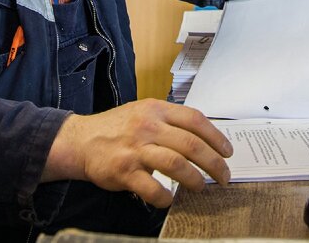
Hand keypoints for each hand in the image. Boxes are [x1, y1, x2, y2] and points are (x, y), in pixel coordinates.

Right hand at [42, 99, 232, 207]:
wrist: (81, 140)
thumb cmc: (117, 128)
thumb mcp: (144, 112)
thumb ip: (170, 121)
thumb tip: (205, 138)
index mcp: (156, 109)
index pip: (195, 120)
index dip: (216, 137)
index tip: (227, 152)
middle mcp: (147, 126)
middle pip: (191, 144)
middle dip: (214, 163)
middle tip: (223, 176)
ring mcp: (135, 149)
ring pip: (176, 164)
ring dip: (195, 179)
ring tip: (201, 187)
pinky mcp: (124, 171)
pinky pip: (152, 188)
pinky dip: (165, 197)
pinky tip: (169, 199)